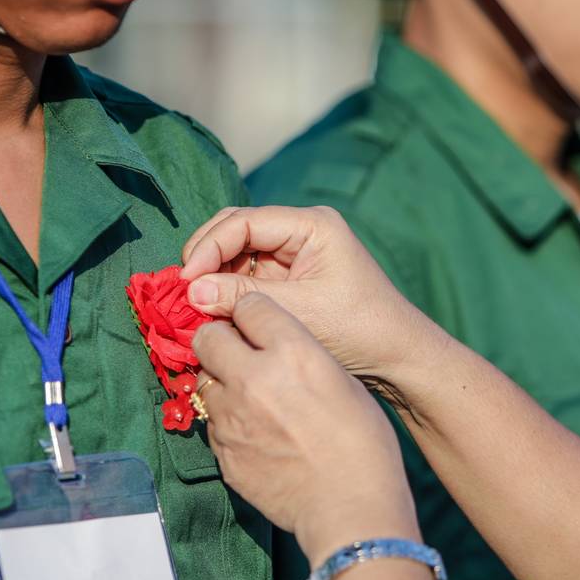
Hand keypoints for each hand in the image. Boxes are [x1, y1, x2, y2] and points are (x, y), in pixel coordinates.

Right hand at [180, 206, 442, 398]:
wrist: (397, 357)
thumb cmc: (359, 329)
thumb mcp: (300, 311)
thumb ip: (243, 298)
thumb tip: (190, 291)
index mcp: (311, 225)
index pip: (243, 222)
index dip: (209, 247)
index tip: (186, 280)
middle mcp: (300, 231)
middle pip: (235, 230)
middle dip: (206, 257)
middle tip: (182, 291)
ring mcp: (293, 254)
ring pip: (236, 253)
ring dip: (213, 276)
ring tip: (193, 304)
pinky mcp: (288, 278)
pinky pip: (246, 275)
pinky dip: (226, 291)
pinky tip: (211, 311)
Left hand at [192, 292, 420, 564]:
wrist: (350, 509)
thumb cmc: (363, 444)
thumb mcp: (343, 382)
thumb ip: (302, 357)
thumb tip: (279, 351)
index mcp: (293, 352)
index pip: (249, 306)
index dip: (252, 313)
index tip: (256, 323)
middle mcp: (254, 377)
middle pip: (208, 336)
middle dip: (219, 339)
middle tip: (235, 352)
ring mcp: (232, 417)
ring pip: (204, 381)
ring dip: (221, 383)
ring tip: (247, 398)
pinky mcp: (223, 452)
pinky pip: (212, 423)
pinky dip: (226, 421)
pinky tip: (252, 432)